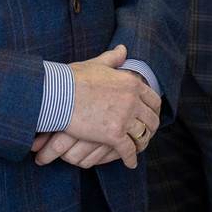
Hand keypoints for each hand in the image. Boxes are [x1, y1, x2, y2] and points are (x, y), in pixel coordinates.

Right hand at [36, 45, 159, 168]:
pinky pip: (129, 150)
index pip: (153, 99)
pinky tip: (130, 163)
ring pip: (143, 135)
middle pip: (151, 119)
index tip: (151, 115)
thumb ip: (113, 59)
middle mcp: (133, 100)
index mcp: (131, 83)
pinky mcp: (114, 134)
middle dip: (151, 127)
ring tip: (139, 148)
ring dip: (142, 143)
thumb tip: (123, 49)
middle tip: (147, 133)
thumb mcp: (97, 64)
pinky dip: (131, 159)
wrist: (57, 94)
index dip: (153, 109)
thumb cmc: (73, 78)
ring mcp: (125, 118)